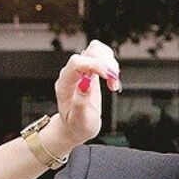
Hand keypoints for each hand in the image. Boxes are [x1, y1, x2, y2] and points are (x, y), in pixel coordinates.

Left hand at [42, 40, 120, 156]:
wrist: (75, 127)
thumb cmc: (76, 126)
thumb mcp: (79, 120)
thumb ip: (81, 102)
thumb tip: (85, 83)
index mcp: (65, 85)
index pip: (77, 63)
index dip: (95, 65)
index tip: (109, 76)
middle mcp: (72, 74)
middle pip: (89, 52)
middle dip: (106, 64)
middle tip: (113, 82)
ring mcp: (81, 70)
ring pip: (97, 50)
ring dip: (110, 63)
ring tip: (113, 82)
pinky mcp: (90, 70)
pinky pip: (101, 56)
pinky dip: (111, 65)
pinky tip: (112, 80)